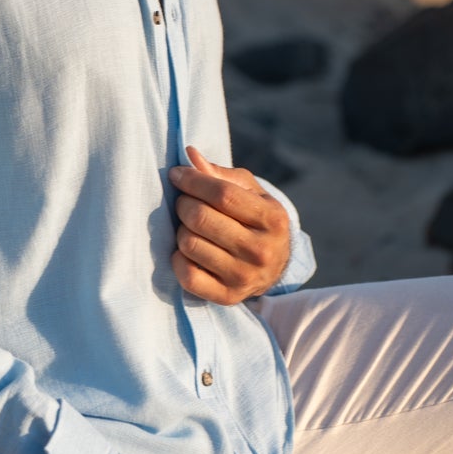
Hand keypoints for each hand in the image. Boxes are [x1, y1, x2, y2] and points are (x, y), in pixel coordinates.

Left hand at [169, 145, 289, 303]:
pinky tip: (185, 251)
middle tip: (184, 202)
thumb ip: (221, 175)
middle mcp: (261, 251)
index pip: (222, 195)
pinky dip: (178, 259)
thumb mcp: (251, 193)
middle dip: (183, 203)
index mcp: (272, 219)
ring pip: (189, 244)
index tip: (177, 174)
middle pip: (200, 218)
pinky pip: (187, 275)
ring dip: (181, 230)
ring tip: (190, 227)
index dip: (193, 181)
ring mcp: (244, 277)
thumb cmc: (257, 220)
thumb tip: (190, 157)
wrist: (275, 266)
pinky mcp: (227, 297)